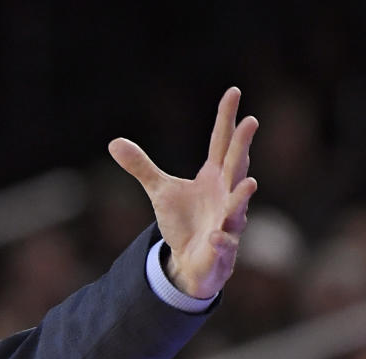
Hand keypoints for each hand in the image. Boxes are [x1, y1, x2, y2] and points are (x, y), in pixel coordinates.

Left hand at [109, 87, 258, 298]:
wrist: (191, 260)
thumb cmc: (185, 221)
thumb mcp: (160, 191)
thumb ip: (142, 167)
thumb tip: (114, 142)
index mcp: (214, 176)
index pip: (221, 142)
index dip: (226, 118)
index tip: (234, 91)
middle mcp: (226, 193)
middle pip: (235, 166)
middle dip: (243, 146)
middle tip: (251, 121)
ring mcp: (227, 220)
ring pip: (238, 206)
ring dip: (242, 195)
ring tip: (250, 183)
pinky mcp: (221, 247)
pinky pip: (223, 243)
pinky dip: (220, 240)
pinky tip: (213, 236)